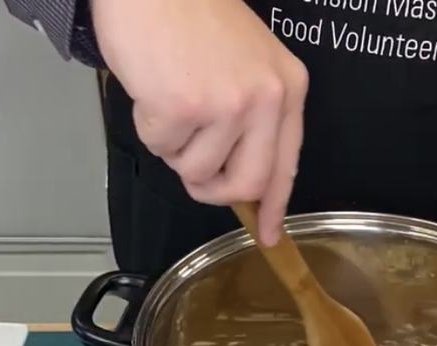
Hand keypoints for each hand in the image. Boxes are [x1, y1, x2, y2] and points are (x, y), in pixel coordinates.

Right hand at [92, 0, 307, 244]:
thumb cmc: (190, 13)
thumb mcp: (247, 60)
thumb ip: (253, 115)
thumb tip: (239, 174)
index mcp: (288, 87)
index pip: (287, 163)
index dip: (276, 205)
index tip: (270, 233)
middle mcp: (265, 98)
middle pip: (247, 183)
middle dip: (214, 190)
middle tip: (194, 174)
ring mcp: (227, 104)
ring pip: (197, 169)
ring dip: (174, 146)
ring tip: (170, 99)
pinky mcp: (184, 107)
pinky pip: (161, 147)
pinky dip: (149, 126)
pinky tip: (153, 88)